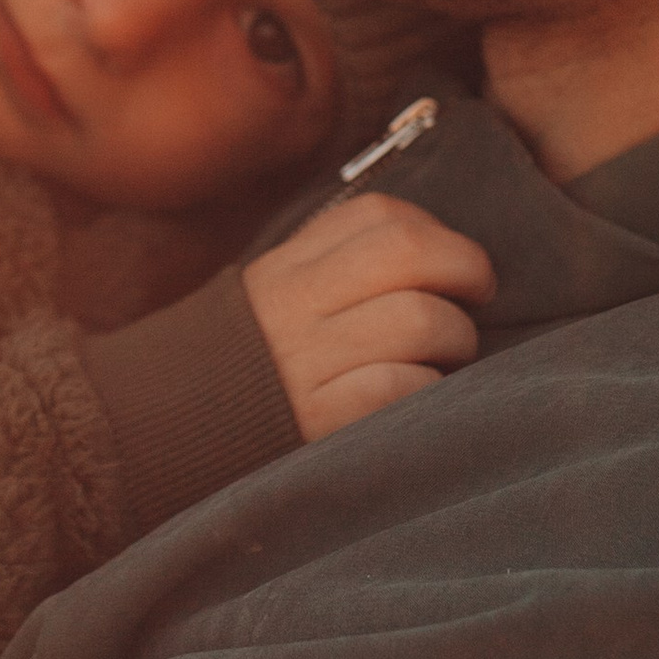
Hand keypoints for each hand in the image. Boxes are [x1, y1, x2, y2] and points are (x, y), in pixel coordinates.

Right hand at [242, 195, 496, 442]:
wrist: (182, 443)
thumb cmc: (259, 374)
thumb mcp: (280, 306)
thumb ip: (338, 272)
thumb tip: (437, 253)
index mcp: (287, 269)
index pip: (377, 216)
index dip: (436, 232)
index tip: (450, 263)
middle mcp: (292, 304)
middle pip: (406, 251)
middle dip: (466, 269)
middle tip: (476, 299)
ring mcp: (303, 362)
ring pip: (417, 319)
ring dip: (455, 340)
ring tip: (447, 358)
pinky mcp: (317, 419)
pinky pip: (400, 386)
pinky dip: (427, 390)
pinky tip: (419, 398)